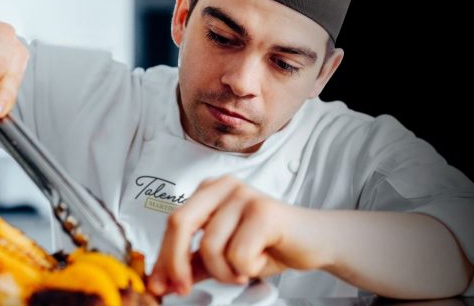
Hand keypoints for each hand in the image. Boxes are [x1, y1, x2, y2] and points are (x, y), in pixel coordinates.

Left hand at [148, 175, 330, 295]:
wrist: (316, 241)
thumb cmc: (271, 243)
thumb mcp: (224, 256)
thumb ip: (194, 264)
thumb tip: (164, 281)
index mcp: (209, 191)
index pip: (172, 222)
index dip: (163, 257)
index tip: (160, 284)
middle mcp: (223, 186)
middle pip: (179, 223)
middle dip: (176, 263)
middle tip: (183, 288)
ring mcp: (243, 195)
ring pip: (209, 245)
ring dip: (223, 272)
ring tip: (242, 270)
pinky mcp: (263, 211)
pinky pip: (237, 253)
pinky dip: (246, 268)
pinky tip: (260, 261)